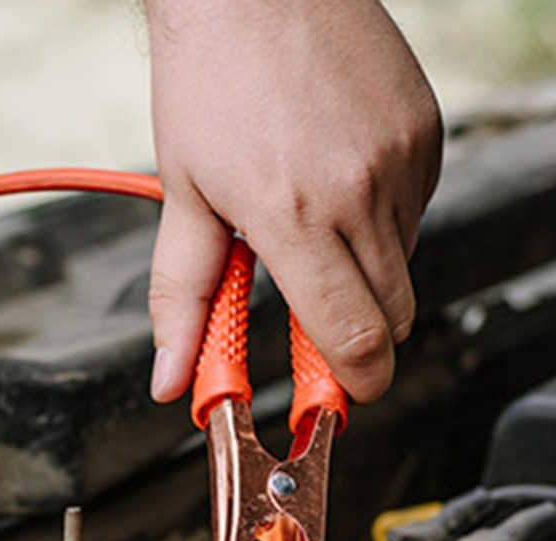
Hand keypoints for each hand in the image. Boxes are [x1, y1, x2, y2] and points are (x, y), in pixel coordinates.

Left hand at [144, 0, 441, 405]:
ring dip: (361, 273)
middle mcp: (362, 193)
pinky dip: (380, 221)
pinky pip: (416, 210)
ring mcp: (403, 161)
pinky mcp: (427, 134)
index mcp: (294, 218)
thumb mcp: (182, 199)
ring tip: (303, 221)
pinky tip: (332, 183)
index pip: (353, 339)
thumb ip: (181, 299)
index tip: (332, 399)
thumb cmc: (209, 82)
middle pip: (392, 317)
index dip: (350, 385)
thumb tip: (171, 379)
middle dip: (354, 339)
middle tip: (307, 321)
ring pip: (404, 265)